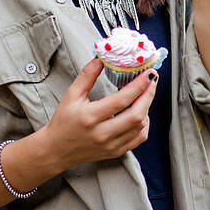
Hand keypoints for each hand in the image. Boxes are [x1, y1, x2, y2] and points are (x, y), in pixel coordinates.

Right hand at [38, 57, 157, 170]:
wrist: (57, 150)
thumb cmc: (63, 121)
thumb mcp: (71, 95)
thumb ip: (87, 75)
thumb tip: (101, 58)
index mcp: (90, 117)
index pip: (121, 100)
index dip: (139, 85)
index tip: (149, 73)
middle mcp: (102, 133)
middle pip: (136, 115)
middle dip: (148, 96)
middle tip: (152, 81)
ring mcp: (110, 145)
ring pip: (140, 127)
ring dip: (146, 108)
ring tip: (145, 94)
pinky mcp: (115, 152)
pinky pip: (139, 138)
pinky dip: (144, 124)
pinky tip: (141, 113)